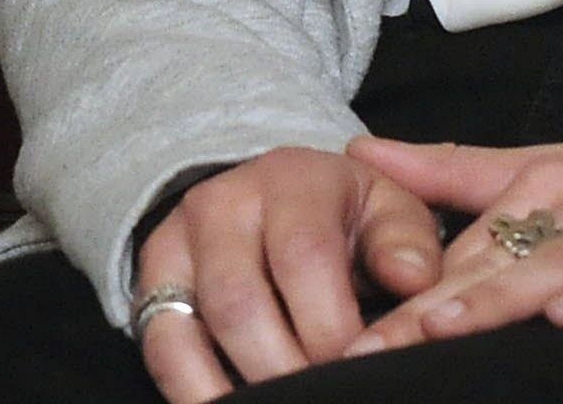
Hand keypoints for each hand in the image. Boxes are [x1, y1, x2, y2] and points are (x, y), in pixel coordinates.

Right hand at [128, 143, 442, 397]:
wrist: (276, 197)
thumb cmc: (346, 218)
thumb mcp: (389, 212)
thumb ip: (406, 244)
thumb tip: (413, 278)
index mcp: (291, 180)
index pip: (303, 257)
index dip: (330, 325)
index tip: (361, 371)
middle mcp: (221, 204)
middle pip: (239, 303)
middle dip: (284, 370)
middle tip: (324, 400)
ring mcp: (176, 244)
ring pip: (184, 332)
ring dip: (233, 391)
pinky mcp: (150, 284)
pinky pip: (159, 350)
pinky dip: (193, 393)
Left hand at [337, 135, 562, 354]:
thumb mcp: (544, 168)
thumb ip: (453, 169)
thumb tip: (360, 154)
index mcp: (546, 181)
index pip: (466, 246)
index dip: (409, 288)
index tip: (356, 325)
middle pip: (501, 262)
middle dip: (435, 307)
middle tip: (375, 344)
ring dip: (502, 302)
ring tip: (442, 329)